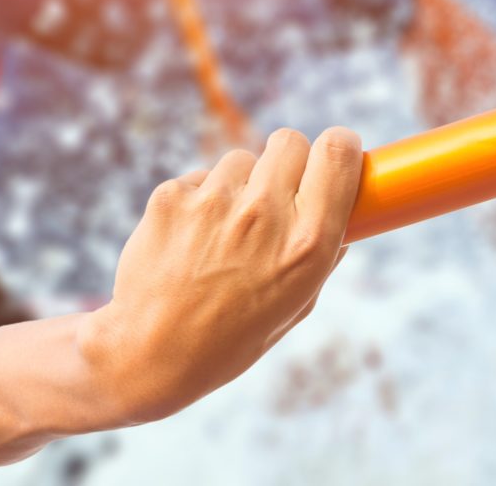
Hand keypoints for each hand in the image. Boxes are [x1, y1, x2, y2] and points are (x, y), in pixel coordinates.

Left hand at [78, 127, 362, 421]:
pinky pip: (200, 178)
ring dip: (240, 184)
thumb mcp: (300, 303)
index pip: (337, 152)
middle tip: (278, 194)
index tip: (336, 153)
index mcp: (308, 242)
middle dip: (289, 161)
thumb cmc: (235, 335)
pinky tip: (191, 241)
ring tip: (224, 234)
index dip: (340, 145)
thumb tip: (344, 209)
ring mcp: (214, 202)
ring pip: (242, 159)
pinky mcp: (171, 197)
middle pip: (290, 141)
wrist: (151, 355)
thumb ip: (325, 252)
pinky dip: (200, 200)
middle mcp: (264, 214)